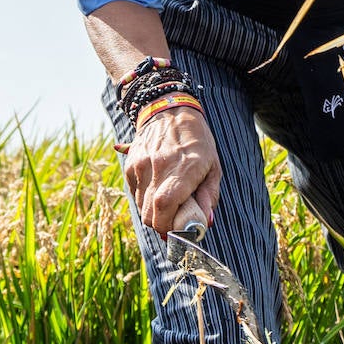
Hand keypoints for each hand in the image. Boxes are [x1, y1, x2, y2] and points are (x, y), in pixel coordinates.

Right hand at [124, 106, 221, 236]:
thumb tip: (205, 223)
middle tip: (173, 222)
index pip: (164, 206)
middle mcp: (158, 166)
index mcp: (183, 167)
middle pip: (150, 213)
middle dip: (162, 225)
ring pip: (141, 207)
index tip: (176, 232)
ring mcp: (141, 165)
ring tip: (168, 202)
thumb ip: (209, 196)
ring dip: (154, 213)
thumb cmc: (197, 141)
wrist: (169, 111)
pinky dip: (145, 200)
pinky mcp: (130, 165)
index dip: (167, 226)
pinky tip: (157, 189)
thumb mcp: (213, 166)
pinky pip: (135, 195)